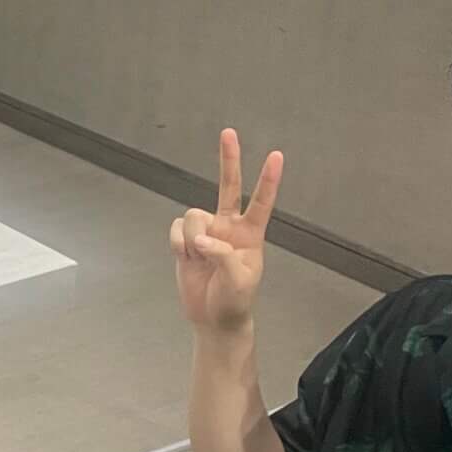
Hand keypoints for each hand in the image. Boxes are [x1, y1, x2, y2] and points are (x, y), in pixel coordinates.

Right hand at [170, 129, 282, 334]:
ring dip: (190, 238)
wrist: (213, 318)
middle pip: (228, 186)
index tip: (276, 156)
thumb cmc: (234, 300)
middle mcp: (228, 226)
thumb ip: (222, 255)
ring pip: (192, 216)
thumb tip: (200, 240)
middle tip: (229, 132)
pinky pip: (175, 229)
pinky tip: (185, 258)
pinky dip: (176, 244)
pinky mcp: (185, 241)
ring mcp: (206, 232)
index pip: (261, 202)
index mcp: (250, 235)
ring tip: (196, 258)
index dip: (268, 180)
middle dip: (228, 160)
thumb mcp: (239, 280)